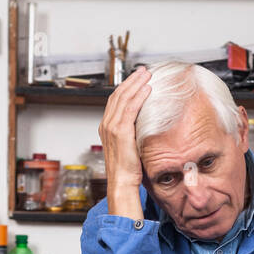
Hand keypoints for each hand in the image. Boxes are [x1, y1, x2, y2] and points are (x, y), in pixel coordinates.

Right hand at [98, 66, 151, 218]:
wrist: (122, 182)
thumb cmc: (127, 170)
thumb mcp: (129, 147)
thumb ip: (132, 133)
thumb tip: (144, 125)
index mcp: (106, 127)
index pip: (116, 100)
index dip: (127, 87)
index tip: (138, 79)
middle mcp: (106, 124)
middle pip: (118, 95)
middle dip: (132, 81)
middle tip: (144, 71)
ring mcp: (112, 127)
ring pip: (124, 98)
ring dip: (136, 84)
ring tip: (147, 75)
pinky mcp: (120, 131)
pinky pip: (130, 108)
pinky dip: (138, 96)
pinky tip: (147, 89)